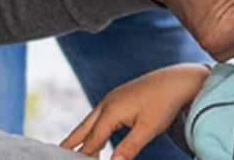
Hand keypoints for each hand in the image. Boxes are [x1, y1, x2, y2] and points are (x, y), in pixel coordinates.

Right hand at [60, 63, 211, 159]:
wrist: (176, 81)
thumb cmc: (163, 103)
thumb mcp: (147, 129)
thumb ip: (129, 148)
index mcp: (111, 112)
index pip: (92, 140)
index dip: (83, 155)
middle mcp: (106, 104)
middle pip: (84, 129)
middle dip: (71, 143)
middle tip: (57, 153)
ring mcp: (111, 100)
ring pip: (91, 122)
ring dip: (83, 137)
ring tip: (72, 151)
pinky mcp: (118, 99)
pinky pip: (99, 117)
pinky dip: (94, 130)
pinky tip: (98, 140)